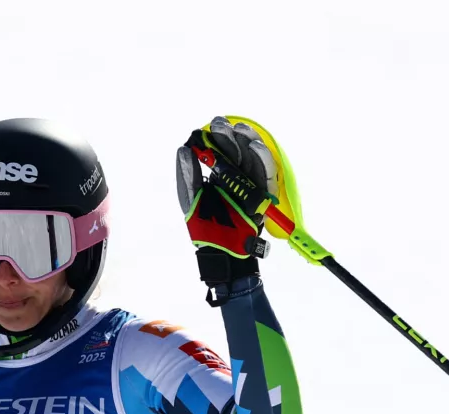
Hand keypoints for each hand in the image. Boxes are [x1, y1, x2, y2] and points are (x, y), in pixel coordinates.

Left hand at [176, 117, 277, 302]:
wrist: (221, 253)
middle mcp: (235, 177)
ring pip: (251, 158)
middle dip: (229, 136)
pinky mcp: (262, 194)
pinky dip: (262, 159)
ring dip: (247, 142)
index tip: (210, 126)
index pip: (218, 151)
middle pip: (235, 150)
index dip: (216, 137)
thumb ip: (188, 176)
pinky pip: (265, 174)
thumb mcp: (191, 200)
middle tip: (221, 125)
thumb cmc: (204, 227)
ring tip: (239, 130)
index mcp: (217, 176)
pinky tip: (255, 146)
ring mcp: (250, 184)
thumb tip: (182, 149)